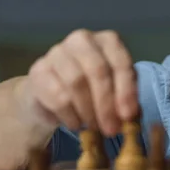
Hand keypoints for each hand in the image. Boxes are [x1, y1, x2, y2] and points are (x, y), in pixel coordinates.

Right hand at [22, 29, 137, 135]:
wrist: (52, 96)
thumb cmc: (93, 91)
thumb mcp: (116, 94)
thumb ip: (127, 102)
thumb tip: (131, 118)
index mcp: (107, 41)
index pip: (120, 62)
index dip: (126, 91)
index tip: (128, 116)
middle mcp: (82, 40)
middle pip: (97, 70)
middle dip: (107, 104)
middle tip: (111, 129)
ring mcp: (57, 52)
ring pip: (76, 82)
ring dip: (88, 111)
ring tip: (94, 127)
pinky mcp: (38, 71)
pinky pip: (56, 95)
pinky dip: (70, 115)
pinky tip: (76, 124)